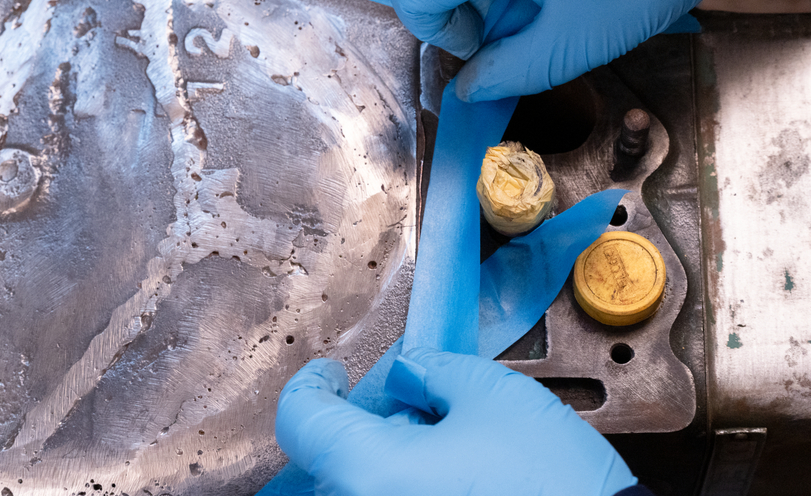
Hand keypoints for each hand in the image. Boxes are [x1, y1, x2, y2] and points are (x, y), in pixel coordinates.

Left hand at [275, 348, 636, 494]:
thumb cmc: (551, 483)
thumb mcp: (489, 394)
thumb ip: (429, 371)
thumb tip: (405, 377)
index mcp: (369, 471)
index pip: (302, 421)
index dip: (311, 386)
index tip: (330, 373)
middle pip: (333, 459)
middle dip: (369, 424)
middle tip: (418, 408)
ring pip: (363, 487)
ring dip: (390, 459)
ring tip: (450, 449)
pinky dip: (409, 488)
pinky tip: (457, 482)